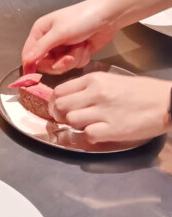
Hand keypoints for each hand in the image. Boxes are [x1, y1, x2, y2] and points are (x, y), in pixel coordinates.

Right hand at [22, 0, 113, 74]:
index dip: (31, 66)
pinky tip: (87, 47)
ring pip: (61, 66)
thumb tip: (26, 60)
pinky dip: (81, 57)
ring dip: (73, 59)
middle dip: (59, 63)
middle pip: (45, 64)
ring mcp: (63, 48)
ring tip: (80, 46)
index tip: (34, 78)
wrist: (107, 16)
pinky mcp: (75, 54)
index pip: (29, 53)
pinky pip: (73, 65)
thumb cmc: (80, 19)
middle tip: (69, 58)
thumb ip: (41, 47)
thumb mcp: (59, 33)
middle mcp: (49, 41)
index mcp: (40, 32)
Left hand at [50, 72, 171, 144]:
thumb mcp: (112, 80)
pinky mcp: (112, 129)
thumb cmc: (142, 92)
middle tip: (70, 119)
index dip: (55, 102)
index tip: (59, 108)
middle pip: (60, 106)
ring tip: (89, 125)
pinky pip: (88, 135)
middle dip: (61, 115)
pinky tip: (100, 133)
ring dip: (76, 126)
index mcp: (95, 79)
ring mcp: (103, 111)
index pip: (60, 90)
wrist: (166, 102)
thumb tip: (72, 99)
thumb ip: (90, 88)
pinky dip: (91, 137)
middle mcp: (96, 93)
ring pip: (71, 120)